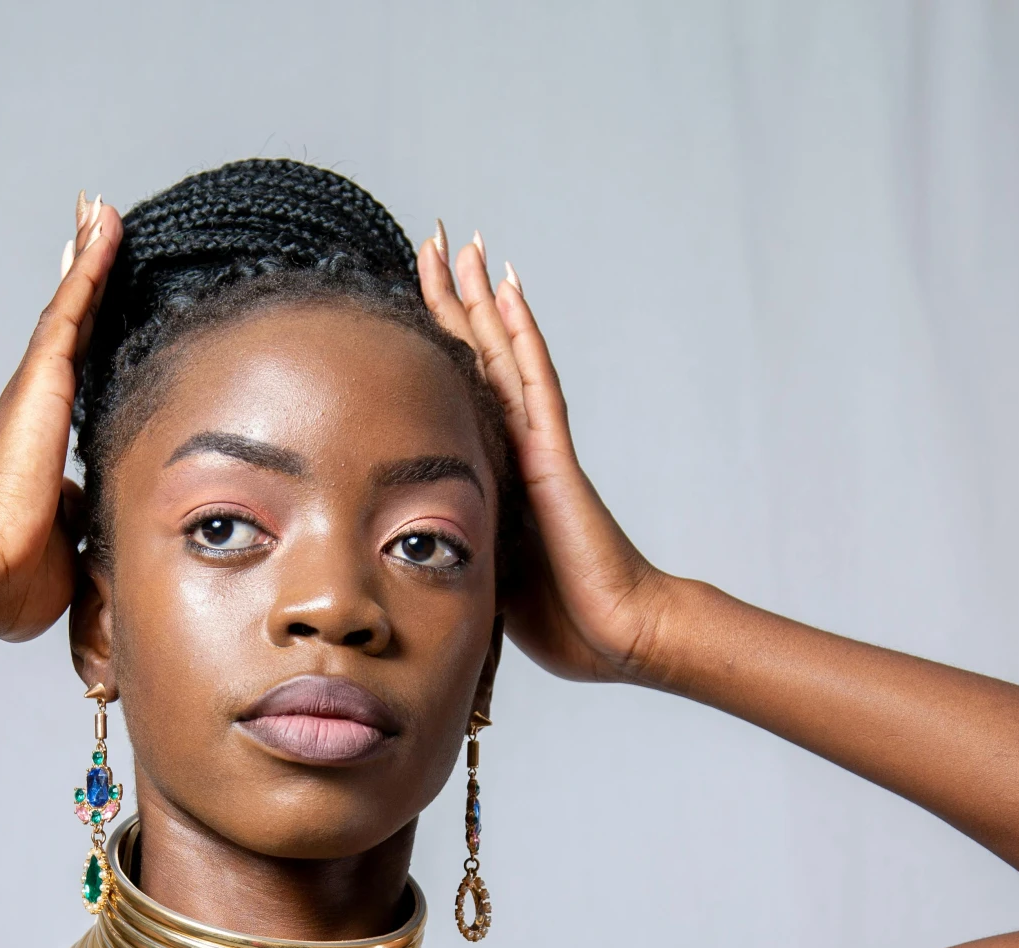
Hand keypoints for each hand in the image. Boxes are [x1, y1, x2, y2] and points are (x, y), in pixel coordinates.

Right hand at [0, 193, 124, 641]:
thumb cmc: (18, 576)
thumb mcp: (74, 547)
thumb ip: (93, 530)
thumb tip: (112, 543)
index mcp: (47, 445)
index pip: (81, 382)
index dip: (92, 343)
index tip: (101, 310)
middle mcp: (37, 408)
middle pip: (72, 330)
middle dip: (86, 281)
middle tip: (95, 228)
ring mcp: (37, 389)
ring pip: (72, 307)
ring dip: (88, 257)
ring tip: (100, 210)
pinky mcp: (43, 378)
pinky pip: (74, 306)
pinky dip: (91, 262)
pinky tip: (105, 223)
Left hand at [419, 227, 673, 683]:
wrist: (616, 636)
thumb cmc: (561, 616)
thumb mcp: (485, 569)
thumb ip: (455, 537)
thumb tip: (402, 538)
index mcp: (498, 469)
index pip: (460, 389)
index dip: (436, 341)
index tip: (410, 296)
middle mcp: (520, 444)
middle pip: (482, 354)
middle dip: (454, 298)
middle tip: (432, 239)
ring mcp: (540, 446)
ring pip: (506, 355)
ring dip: (483, 299)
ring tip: (465, 245)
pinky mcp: (554, 458)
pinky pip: (535, 383)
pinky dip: (520, 334)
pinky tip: (507, 290)